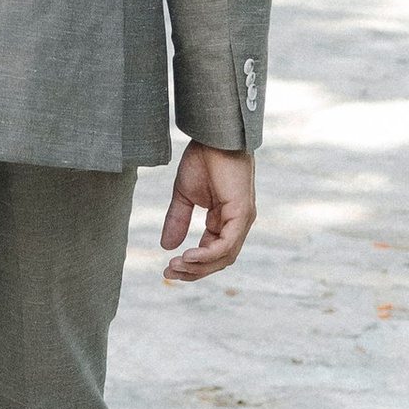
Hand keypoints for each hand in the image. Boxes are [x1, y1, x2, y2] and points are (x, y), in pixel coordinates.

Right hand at [161, 143, 255, 282]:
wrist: (214, 136)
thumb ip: (178, 220)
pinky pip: (227, 244)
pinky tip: (189, 255)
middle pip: (218, 261)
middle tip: (168, 273)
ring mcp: (242, 220)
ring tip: (176, 265)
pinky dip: (208, 254)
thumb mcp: (184, 194)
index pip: (212, 253)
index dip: (191, 265)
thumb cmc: (203, 158)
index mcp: (225, 220)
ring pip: (224, 257)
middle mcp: (237, 224)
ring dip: (199, 266)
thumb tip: (166, 247)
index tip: (167, 269)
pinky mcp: (242, 213)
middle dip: (193, 271)